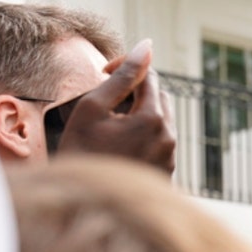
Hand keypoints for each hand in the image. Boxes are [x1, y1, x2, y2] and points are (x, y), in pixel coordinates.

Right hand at [56, 39, 176, 173]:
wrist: (84, 206)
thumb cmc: (81, 156)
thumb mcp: (92, 109)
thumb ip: (121, 76)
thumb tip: (146, 46)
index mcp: (153, 119)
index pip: (149, 76)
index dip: (125, 68)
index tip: (101, 74)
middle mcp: (169, 138)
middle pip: (158, 97)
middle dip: (135, 91)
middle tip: (104, 100)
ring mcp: (170, 158)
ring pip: (162, 120)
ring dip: (140, 113)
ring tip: (109, 124)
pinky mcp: (167, 173)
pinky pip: (161, 143)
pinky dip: (144, 135)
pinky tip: (118, 144)